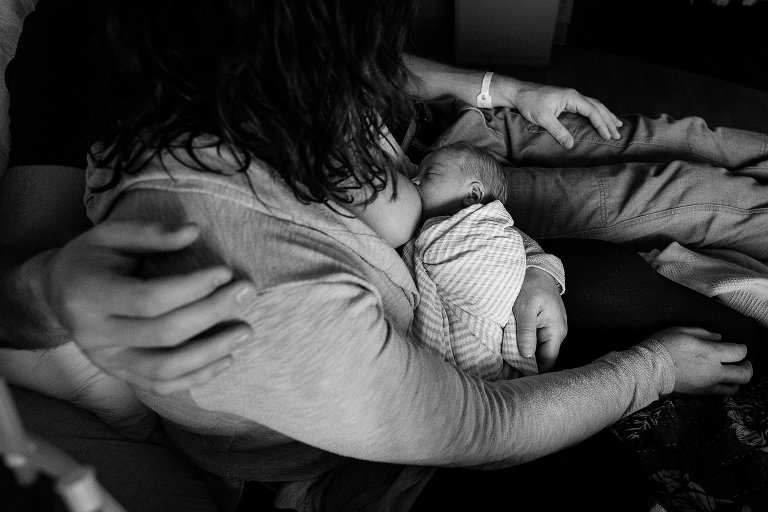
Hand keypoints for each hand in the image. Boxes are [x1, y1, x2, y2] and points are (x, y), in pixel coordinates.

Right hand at [43, 221, 256, 393]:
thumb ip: (151, 234)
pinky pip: (161, 386)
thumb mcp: (112, 235)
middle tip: (247, 294)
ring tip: (246, 332)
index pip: (149, 299)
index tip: (225, 272)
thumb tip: (195, 231)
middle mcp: (94, 334)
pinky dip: (198, 377)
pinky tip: (227, 358)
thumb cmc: (91, 258)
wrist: (55, 294)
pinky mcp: (119, 376)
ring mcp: (106, 361)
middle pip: (164, 334)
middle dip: (213, 313)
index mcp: (89, 294)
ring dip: (212, 353)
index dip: (192, 287)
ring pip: (165, 369)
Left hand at [496, 77, 622, 148]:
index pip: (592, 111)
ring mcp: (571, 97)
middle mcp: (574, 95)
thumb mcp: (543, 119)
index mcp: (571, 97)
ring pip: (594, 106)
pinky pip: (587, 106)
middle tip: (618, 134)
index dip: (602, 124)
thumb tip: (571, 145)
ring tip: (617, 126)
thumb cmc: (529, 103)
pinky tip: (600, 118)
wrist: (519, 92)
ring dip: (606, 116)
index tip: (608, 136)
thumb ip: (558, 131)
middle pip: (598, 107)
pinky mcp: (567, 100)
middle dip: (609, 121)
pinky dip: (597, 113)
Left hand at [513, 267, 567, 371]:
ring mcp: (553, 329)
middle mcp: (559, 333)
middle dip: (528, 364)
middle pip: (544, 357)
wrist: (536, 269)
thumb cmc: (530, 286)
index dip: (534, 371)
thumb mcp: (524, 308)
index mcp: (556, 330)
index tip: (516, 376)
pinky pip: (538, 340)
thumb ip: (526, 332)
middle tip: (508, 371)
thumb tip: (527, 355)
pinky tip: (514, 346)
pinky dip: (526, 344)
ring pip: (540, 349)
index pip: (548, 360)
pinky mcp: (546, 325)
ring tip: (509, 361)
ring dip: (526, 353)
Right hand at [652, 326, 751, 394]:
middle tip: (743, 362)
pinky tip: (718, 380)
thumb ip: (703, 333)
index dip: (742, 348)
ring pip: (736, 387)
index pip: (739, 352)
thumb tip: (718, 338)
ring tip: (732, 373)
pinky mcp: (700, 393)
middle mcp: (714, 371)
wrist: (648, 369)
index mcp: (710, 353)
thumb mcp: (681, 330)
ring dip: (737, 380)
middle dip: (748, 367)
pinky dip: (725, 387)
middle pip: (744, 374)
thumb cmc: (662, 346)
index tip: (737, 346)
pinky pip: (721, 393)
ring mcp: (708, 384)